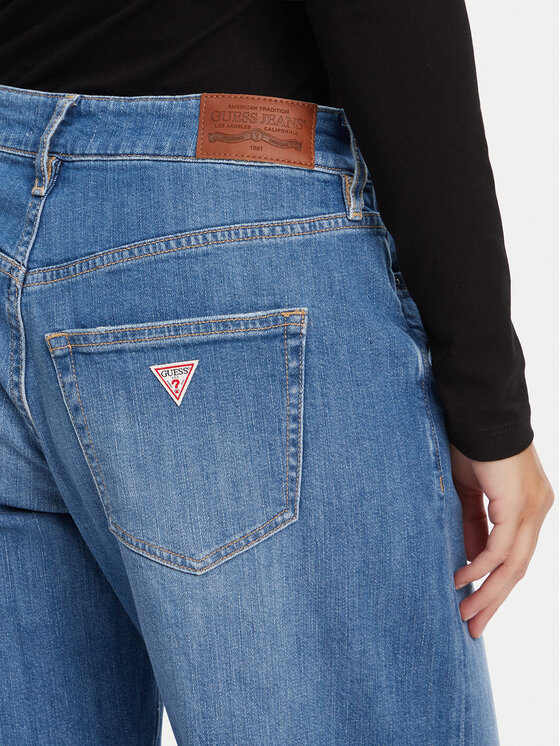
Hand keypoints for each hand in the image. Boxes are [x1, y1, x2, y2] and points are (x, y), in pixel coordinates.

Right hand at [450, 441, 553, 638]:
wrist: (477, 412)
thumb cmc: (470, 444)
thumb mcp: (468, 490)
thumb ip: (472, 524)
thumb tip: (470, 560)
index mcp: (527, 506)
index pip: (514, 555)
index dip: (494, 582)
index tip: (474, 603)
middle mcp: (536, 511)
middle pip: (518, 568)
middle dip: (495, 600)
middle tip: (474, 626)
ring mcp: (531, 509)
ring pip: (514, 565)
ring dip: (489, 593)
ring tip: (467, 615)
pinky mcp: (517, 506)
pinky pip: (501, 548)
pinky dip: (482, 567)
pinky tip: (463, 580)